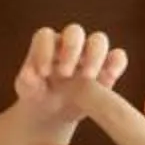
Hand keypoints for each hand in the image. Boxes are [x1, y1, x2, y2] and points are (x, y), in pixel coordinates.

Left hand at [11, 25, 129, 136]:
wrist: (52, 112)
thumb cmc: (37, 95)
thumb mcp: (27, 91)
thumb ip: (26, 82)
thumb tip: (29, 75)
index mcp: (47, 44)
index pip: (46, 36)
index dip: (44, 50)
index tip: (42, 73)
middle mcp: (69, 44)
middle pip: (75, 31)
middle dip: (71, 48)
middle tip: (65, 73)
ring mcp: (90, 55)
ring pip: (99, 40)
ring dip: (95, 55)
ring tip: (87, 77)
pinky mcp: (106, 69)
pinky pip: (118, 57)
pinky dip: (117, 64)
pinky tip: (110, 77)